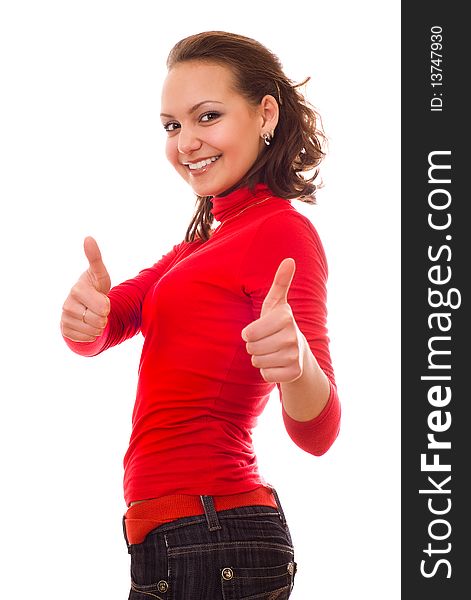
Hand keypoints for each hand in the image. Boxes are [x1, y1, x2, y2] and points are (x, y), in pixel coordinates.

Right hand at [60, 236, 110, 341]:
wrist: (83, 303)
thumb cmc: (95, 286)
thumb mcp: (99, 274)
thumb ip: (95, 258)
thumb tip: (88, 238)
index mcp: (77, 290)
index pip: (103, 308)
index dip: (108, 306)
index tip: (101, 298)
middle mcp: (67, 305)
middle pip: (99, 321)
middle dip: (104, 316)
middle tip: (98, 308)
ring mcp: (64, 319)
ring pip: (93, 332)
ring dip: (99, 326)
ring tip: (93, 315)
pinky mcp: (65, 331)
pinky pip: (86, 339)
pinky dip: (91, 335)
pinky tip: (87, 324)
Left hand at [241, 258, 304, 382]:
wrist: (299, 352)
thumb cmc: (279, 324)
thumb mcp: (276, 303)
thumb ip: (281, 282)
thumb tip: (289, 260)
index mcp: (286, 317)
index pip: (248, 333)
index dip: (249, 333)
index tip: (260, 329)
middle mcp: (293, 336)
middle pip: (252, 348)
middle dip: (254, 346)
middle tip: (267, 341)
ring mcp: (295, 356)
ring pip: (257, 362)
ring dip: (260, 358)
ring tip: (272, 351)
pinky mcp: (294, 373)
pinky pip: (265, 375)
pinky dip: (267, 372)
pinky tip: (277, 364)